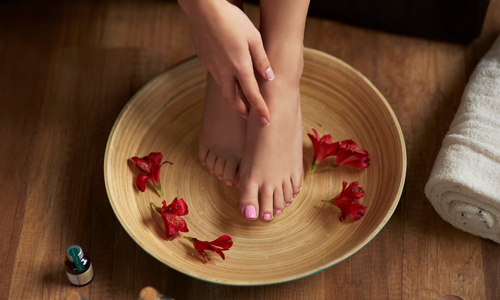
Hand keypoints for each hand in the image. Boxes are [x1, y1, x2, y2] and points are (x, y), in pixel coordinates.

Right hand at [179, 0, 272, 124]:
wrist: (203, 9)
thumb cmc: (232, 19)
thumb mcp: (254, 37)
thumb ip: (262, 60)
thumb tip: (269, 77)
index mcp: (240, 67)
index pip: (253, 95)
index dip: (261, 109)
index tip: (266, 121)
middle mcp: (224, 71)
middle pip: (233, 99)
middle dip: (242, 110)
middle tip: (249, 116)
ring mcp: (212, 66)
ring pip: (223, 89)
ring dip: (233, 98)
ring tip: (240, 101)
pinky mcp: (204, 59)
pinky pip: (216, 75)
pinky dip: (224, 82)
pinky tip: (228, 76)